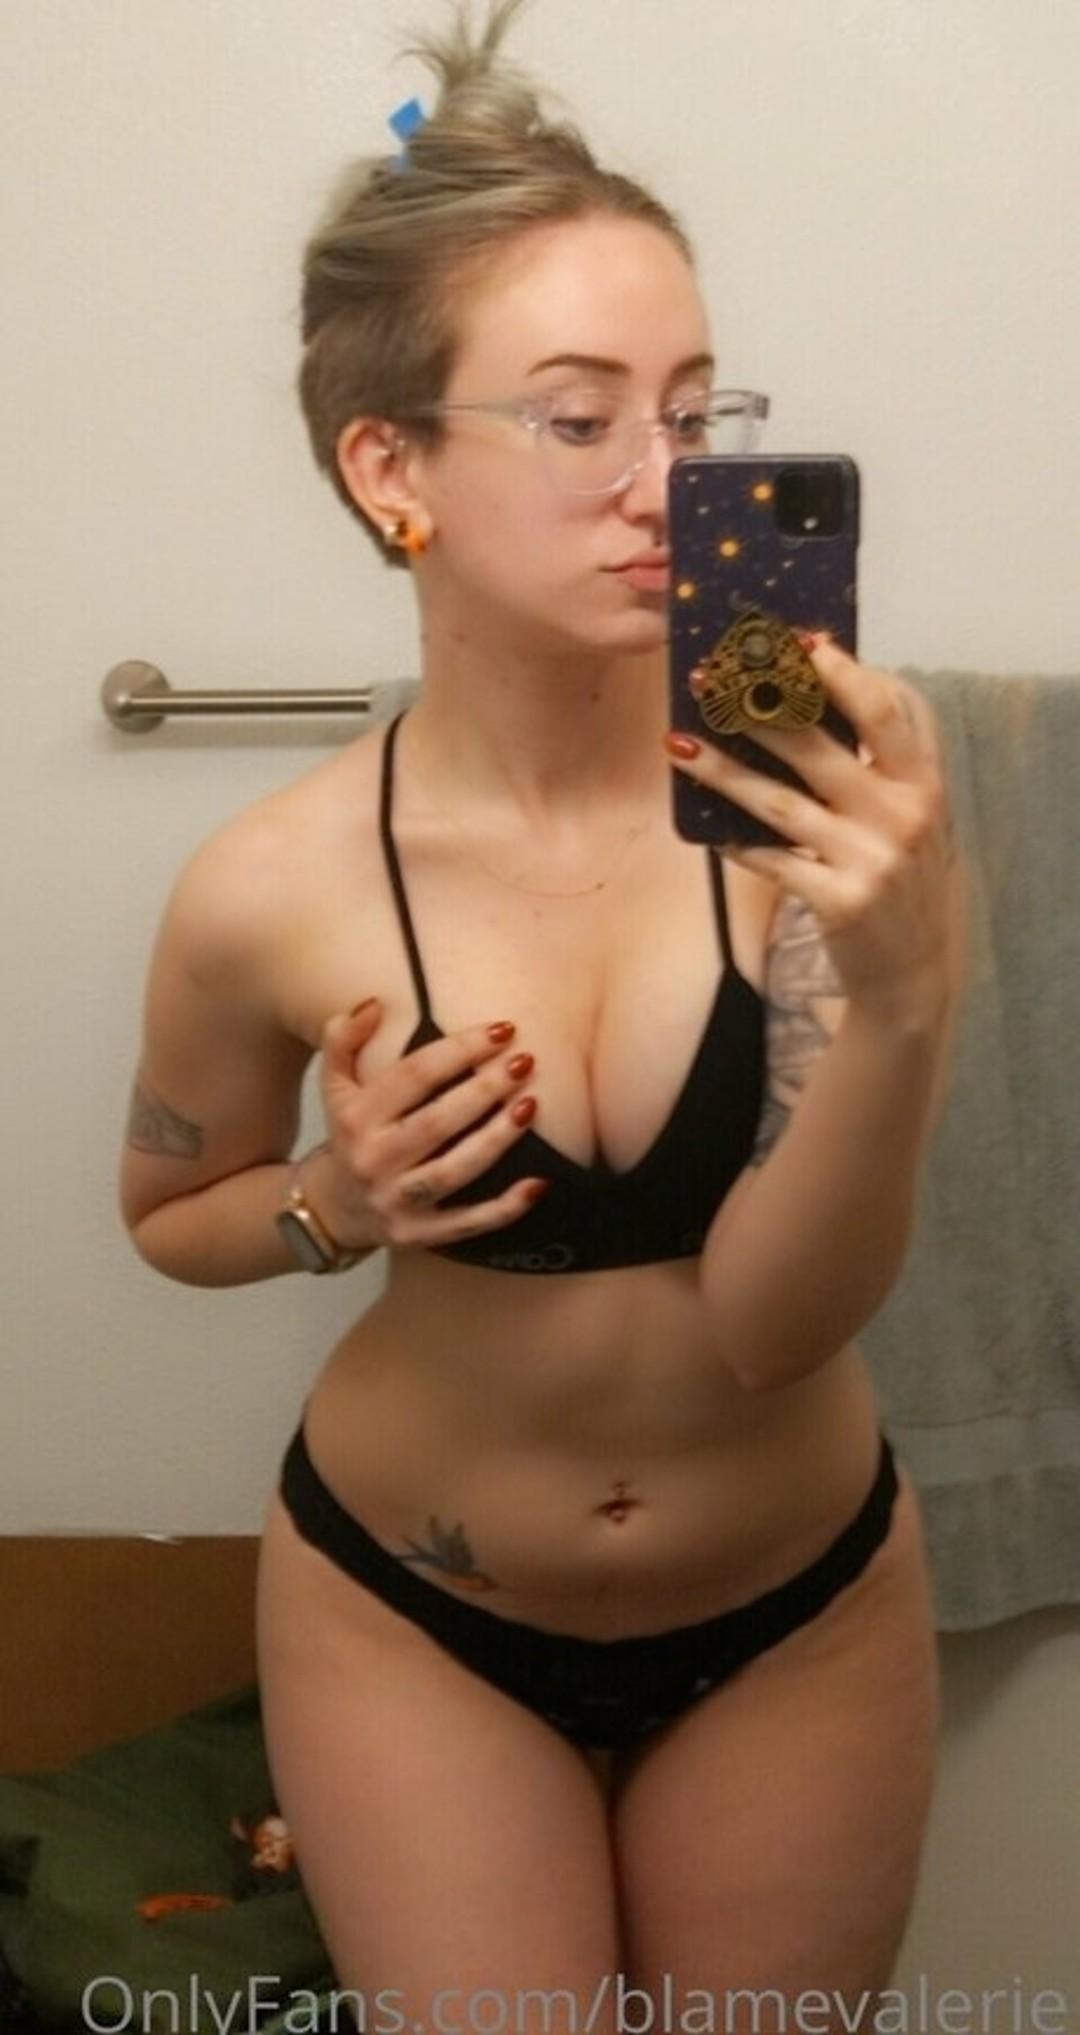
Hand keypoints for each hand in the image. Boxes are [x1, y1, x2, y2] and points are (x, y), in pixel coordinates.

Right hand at [312, 1000, 546, 1250]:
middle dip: (485, 1089)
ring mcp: (397, 1201)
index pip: (413, 1076)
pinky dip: (505, 1208)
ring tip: (530, 1105)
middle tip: (525, 1062)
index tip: (502, 1030)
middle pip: (437, 1122)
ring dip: (497, 1139)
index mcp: (356, 1118)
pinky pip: (467, 1224)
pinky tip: (539, 1183)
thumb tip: (373, 1004)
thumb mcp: (336, 1086)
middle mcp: (373, 1160)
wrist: (332, 1209)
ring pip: (455, 1171)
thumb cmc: (350, 1135)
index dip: (459, 1050)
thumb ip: (343, 1039)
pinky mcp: (418, 1235)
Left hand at [666, 636, 955, 1016]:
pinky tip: (704, 827)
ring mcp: (871, 858)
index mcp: (925, 781)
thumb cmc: (903, 876)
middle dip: (761, 706)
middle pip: (823, 744)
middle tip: (709, 678)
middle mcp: (903, 814)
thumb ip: (880, 764)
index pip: (890, 708)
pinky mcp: (839, 900)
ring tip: (678, 744)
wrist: (915, 971)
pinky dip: (735, 841)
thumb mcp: (912, 814)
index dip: (845, 672)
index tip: (798, 641)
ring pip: (781, 801)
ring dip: (723, 770)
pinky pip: (772, 860)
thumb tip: (812, 696)